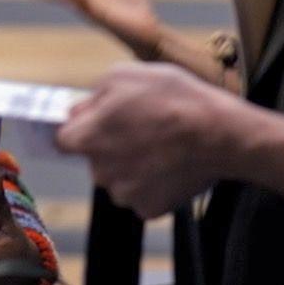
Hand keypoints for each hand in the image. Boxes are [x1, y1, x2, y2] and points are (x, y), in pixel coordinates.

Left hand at [56, 62, 253, 218]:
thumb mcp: (124, 75)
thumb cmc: (172, 98)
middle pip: (95, 160)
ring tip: (162, 146)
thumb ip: (93, 96)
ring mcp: (125, 194)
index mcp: (86, 138)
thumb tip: (80, 111)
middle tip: (141, 129)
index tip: (98, 124)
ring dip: (133, 167)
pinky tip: (172, 165)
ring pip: (120, 179)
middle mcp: (99, 171)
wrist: (219, 134)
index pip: (64, 140)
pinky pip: (143, 196)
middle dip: (110, 147)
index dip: (81, 129)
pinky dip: (154, 184)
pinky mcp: (150, 209)